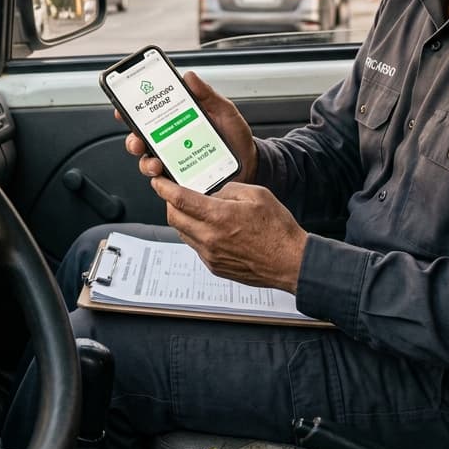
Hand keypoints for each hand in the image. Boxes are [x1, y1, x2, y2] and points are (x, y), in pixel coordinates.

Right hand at [119, 71, 257, 181]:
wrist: (251, 163)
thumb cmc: (235, 136)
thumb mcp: (224, 111)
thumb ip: (207, 95)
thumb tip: (189, 76)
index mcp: (177, 122)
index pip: (148, 116)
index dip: (131, 112)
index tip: (122, 109)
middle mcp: (170, 142)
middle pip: (141, 141)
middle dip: (133, 141)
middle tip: (137, 140)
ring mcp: (174, 163)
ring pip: (148, 164)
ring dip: (146, 163)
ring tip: (155, 163)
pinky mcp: (182, 183)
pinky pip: (166, 185)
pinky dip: (162, 183)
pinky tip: (167, 179)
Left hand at [151, 178, 307, 293]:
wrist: (290, 262)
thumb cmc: (278, 229)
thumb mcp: (256, 194)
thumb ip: (229, 190)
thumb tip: (214, 194)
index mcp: (219, 217)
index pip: (180, 200)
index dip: (164, 188)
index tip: (158, 181)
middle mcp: (210, 238)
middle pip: (174, 217)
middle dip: (169, 203)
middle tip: (174, 193)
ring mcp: (210, 255)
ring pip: (183, 233)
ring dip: (182, 219)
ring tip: (194, 209)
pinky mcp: (215, 266)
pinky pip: (195, 246)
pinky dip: (195, 233)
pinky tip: (210, 227)